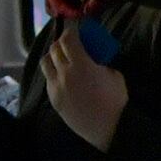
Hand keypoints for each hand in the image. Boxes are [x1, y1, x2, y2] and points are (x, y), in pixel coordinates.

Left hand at [49, 29, 131, 151]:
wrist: (108, 128)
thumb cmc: (115, 101)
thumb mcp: (114, 75)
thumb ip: (100, 63)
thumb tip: (93, 59)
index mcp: (81, 65)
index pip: (67, 39)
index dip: (70, 32)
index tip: (75, 31)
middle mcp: (64, 74)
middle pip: (54, 49)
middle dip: (61, 43)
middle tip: (69, 44)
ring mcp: (56, 88)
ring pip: (45, 63)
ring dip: (53, 57)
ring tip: (61, 60)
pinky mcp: (53, 100)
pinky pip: (48, 80)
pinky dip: (54, 74)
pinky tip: (64, 78)